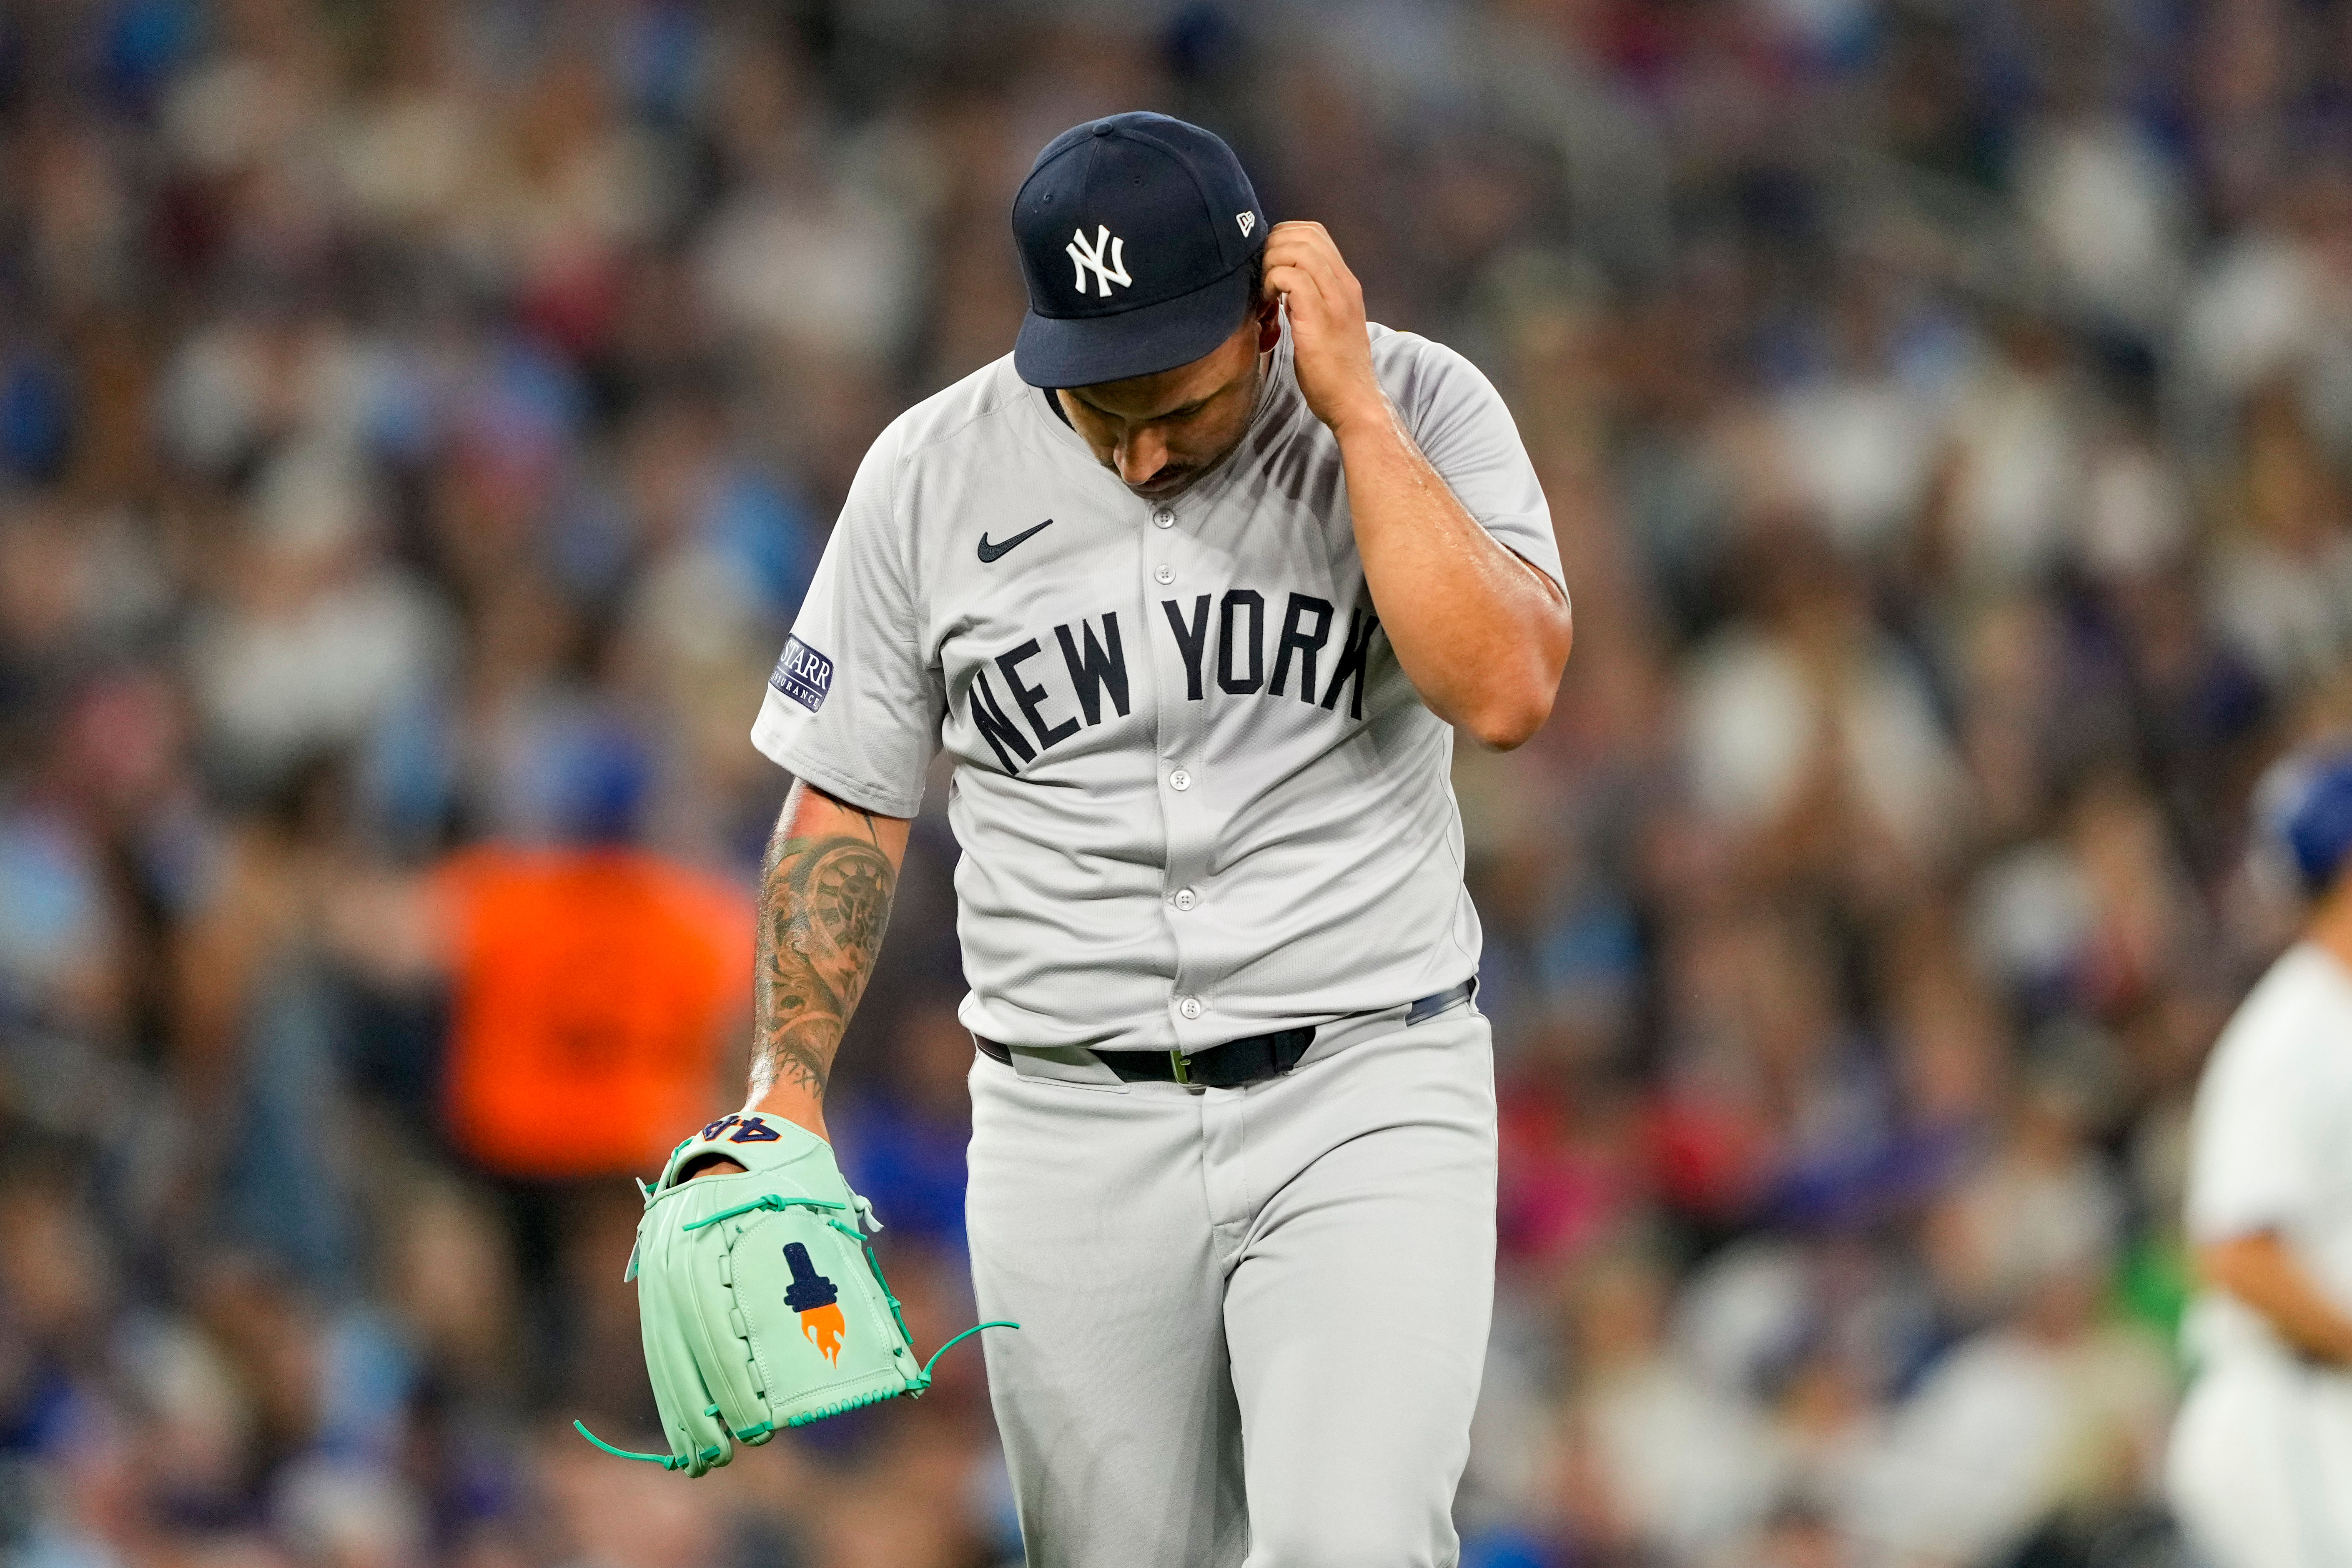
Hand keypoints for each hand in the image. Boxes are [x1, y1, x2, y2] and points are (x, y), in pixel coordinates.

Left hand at [1262, 221, 1384, 435]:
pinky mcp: (1319, 318)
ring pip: (1298, 250)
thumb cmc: (1334, 371)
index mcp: (1345, 284)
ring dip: (1272, 264)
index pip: (1315, 233)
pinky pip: (1291, 278)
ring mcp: (1334, 300)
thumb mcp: (1326, 323)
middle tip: (1262, 275)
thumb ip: (1311, 298)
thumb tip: (1283, 282)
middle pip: (1305, 234)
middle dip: (1274, 246)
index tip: (1270, 264)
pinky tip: (1268, 305)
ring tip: (1265, 291)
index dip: (1284, 238)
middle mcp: (1344, 286)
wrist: (1353, 402)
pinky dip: (1272, 283)